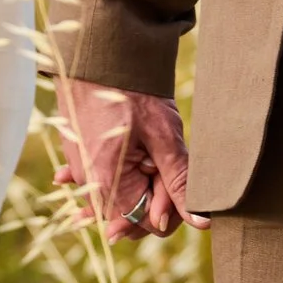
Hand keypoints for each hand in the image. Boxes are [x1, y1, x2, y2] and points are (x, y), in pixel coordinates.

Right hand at [59, 79, 192, 240]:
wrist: (96, 59)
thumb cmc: (131, 94)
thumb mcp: (164, 137)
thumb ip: (179, 182)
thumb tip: (202, 222)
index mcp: (113, 188)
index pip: (151, 223)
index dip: (173, 206)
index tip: (177, 175)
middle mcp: (93, 188)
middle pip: (134, 213)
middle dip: (156, 195)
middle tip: (162, 159)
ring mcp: (84, 174)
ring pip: (120, 197)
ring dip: (140, 182)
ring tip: (147, 154)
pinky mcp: (80, 158)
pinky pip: (99, 181)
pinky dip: (113, 175)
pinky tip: (123, 163)